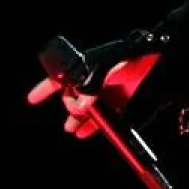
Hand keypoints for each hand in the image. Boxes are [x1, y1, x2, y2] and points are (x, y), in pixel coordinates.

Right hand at [27, 52, 159, 139]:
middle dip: (69, 108)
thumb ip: (91, 88)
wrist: (156, 59)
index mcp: (87, 68)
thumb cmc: (131, 56)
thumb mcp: (106, 69)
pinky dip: (95, 125)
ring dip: (78, 120)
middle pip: (73, 97)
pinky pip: (104, 116)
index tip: (33, 99)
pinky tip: (86, 132)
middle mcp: (94, 80)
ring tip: (72, 129)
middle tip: (70, 119)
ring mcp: (106, 91)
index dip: (45, 88)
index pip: (60, 78)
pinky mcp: (120, 101)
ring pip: (87, 109)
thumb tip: (81, 107)